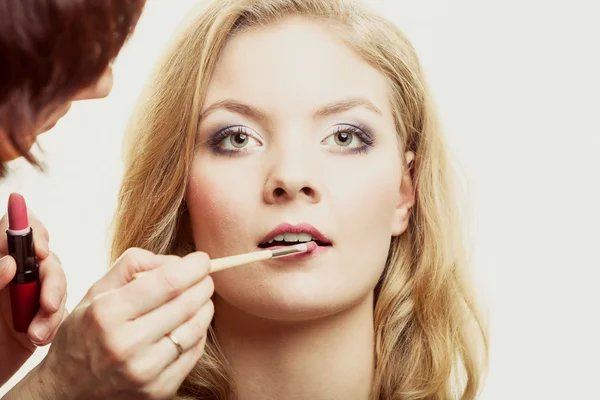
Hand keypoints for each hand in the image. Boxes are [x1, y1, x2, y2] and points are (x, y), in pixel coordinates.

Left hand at [0, 210, 66, 385]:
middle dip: (52, 280)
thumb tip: (10, 262)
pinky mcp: (39, 320)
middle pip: (46, 260)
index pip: (16, 230)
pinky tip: (39, 338)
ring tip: (37, 333)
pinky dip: (53, 325)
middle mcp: (14, 276)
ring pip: (57, 286)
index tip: (40, 251)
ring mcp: (28, 297)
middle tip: (47, 304)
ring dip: (53, 308)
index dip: (34, 232)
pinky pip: (58, 314)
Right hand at [25, 248, 213, 399]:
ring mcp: (144, 371)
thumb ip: (133, 265)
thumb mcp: (96, 291)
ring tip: (201, 298)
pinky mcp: (159, 390)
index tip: (202, 259)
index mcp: (107, 314)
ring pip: (195, 328)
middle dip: (203, 284)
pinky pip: (194, 352)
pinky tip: (191, 323)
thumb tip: (177, 261)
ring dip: (205, 307)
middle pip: (186, 304)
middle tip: (205, 277)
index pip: (166, 283)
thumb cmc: (86, 331)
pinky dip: (199, 332)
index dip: (193, 267)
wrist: (68, 388)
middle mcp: (125, 344)